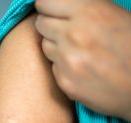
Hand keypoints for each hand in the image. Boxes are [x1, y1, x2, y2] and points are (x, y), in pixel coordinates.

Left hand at [35, 0, 130, 120]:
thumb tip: (57, 4)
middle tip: (66, 31)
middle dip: (51, 25)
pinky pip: (53, 66)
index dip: (48, 7)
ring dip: (56, 45)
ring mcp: (69, 61)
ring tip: (78, 50)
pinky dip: (62, 66)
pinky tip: (82, 67)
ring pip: (45, 45)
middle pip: (41, 23)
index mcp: (89, 11)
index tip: (52, 11)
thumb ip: (83, 7)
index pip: (44, 2)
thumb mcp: (114, 14)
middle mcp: (75, 35)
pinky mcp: (66, 82)